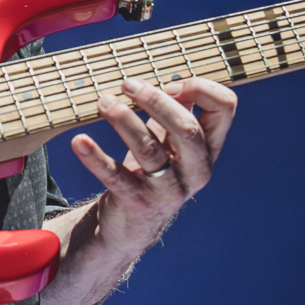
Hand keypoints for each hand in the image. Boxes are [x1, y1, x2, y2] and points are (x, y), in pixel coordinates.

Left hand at [69, 76, 236, 251]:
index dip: (199, 87)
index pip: (224, 107)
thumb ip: (176, 110)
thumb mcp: (171, 140)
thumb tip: (171, 79)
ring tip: (103, 102)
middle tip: (127, 84)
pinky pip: (115, 176)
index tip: (170, 84)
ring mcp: (168, 189)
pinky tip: (79, 141)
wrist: (132, 225)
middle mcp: (196, 169)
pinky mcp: (137, 202)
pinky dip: (95, 157)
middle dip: (155, 100)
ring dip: (123, 120)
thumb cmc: (153, 171)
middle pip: (186, 128)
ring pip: (148, 148)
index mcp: (209, 147)